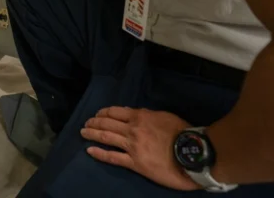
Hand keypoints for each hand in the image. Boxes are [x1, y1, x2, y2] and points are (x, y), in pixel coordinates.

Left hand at [81, 107, 200, 190]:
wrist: (192, 154)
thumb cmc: (183, 133)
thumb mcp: (164, 116)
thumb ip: (147, 114)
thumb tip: (134, 113)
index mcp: (139, 116)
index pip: (114, 111)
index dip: (102, 112)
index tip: (97, 114)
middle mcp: (132, 129)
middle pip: (106, 123)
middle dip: (93, 122)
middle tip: (85, 124)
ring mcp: (132, 146)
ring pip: (106, 137)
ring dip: (91, 134)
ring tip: (82, 133)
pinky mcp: (135, 163)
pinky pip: (113, 157)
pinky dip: (99, 153)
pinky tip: (89, 150)